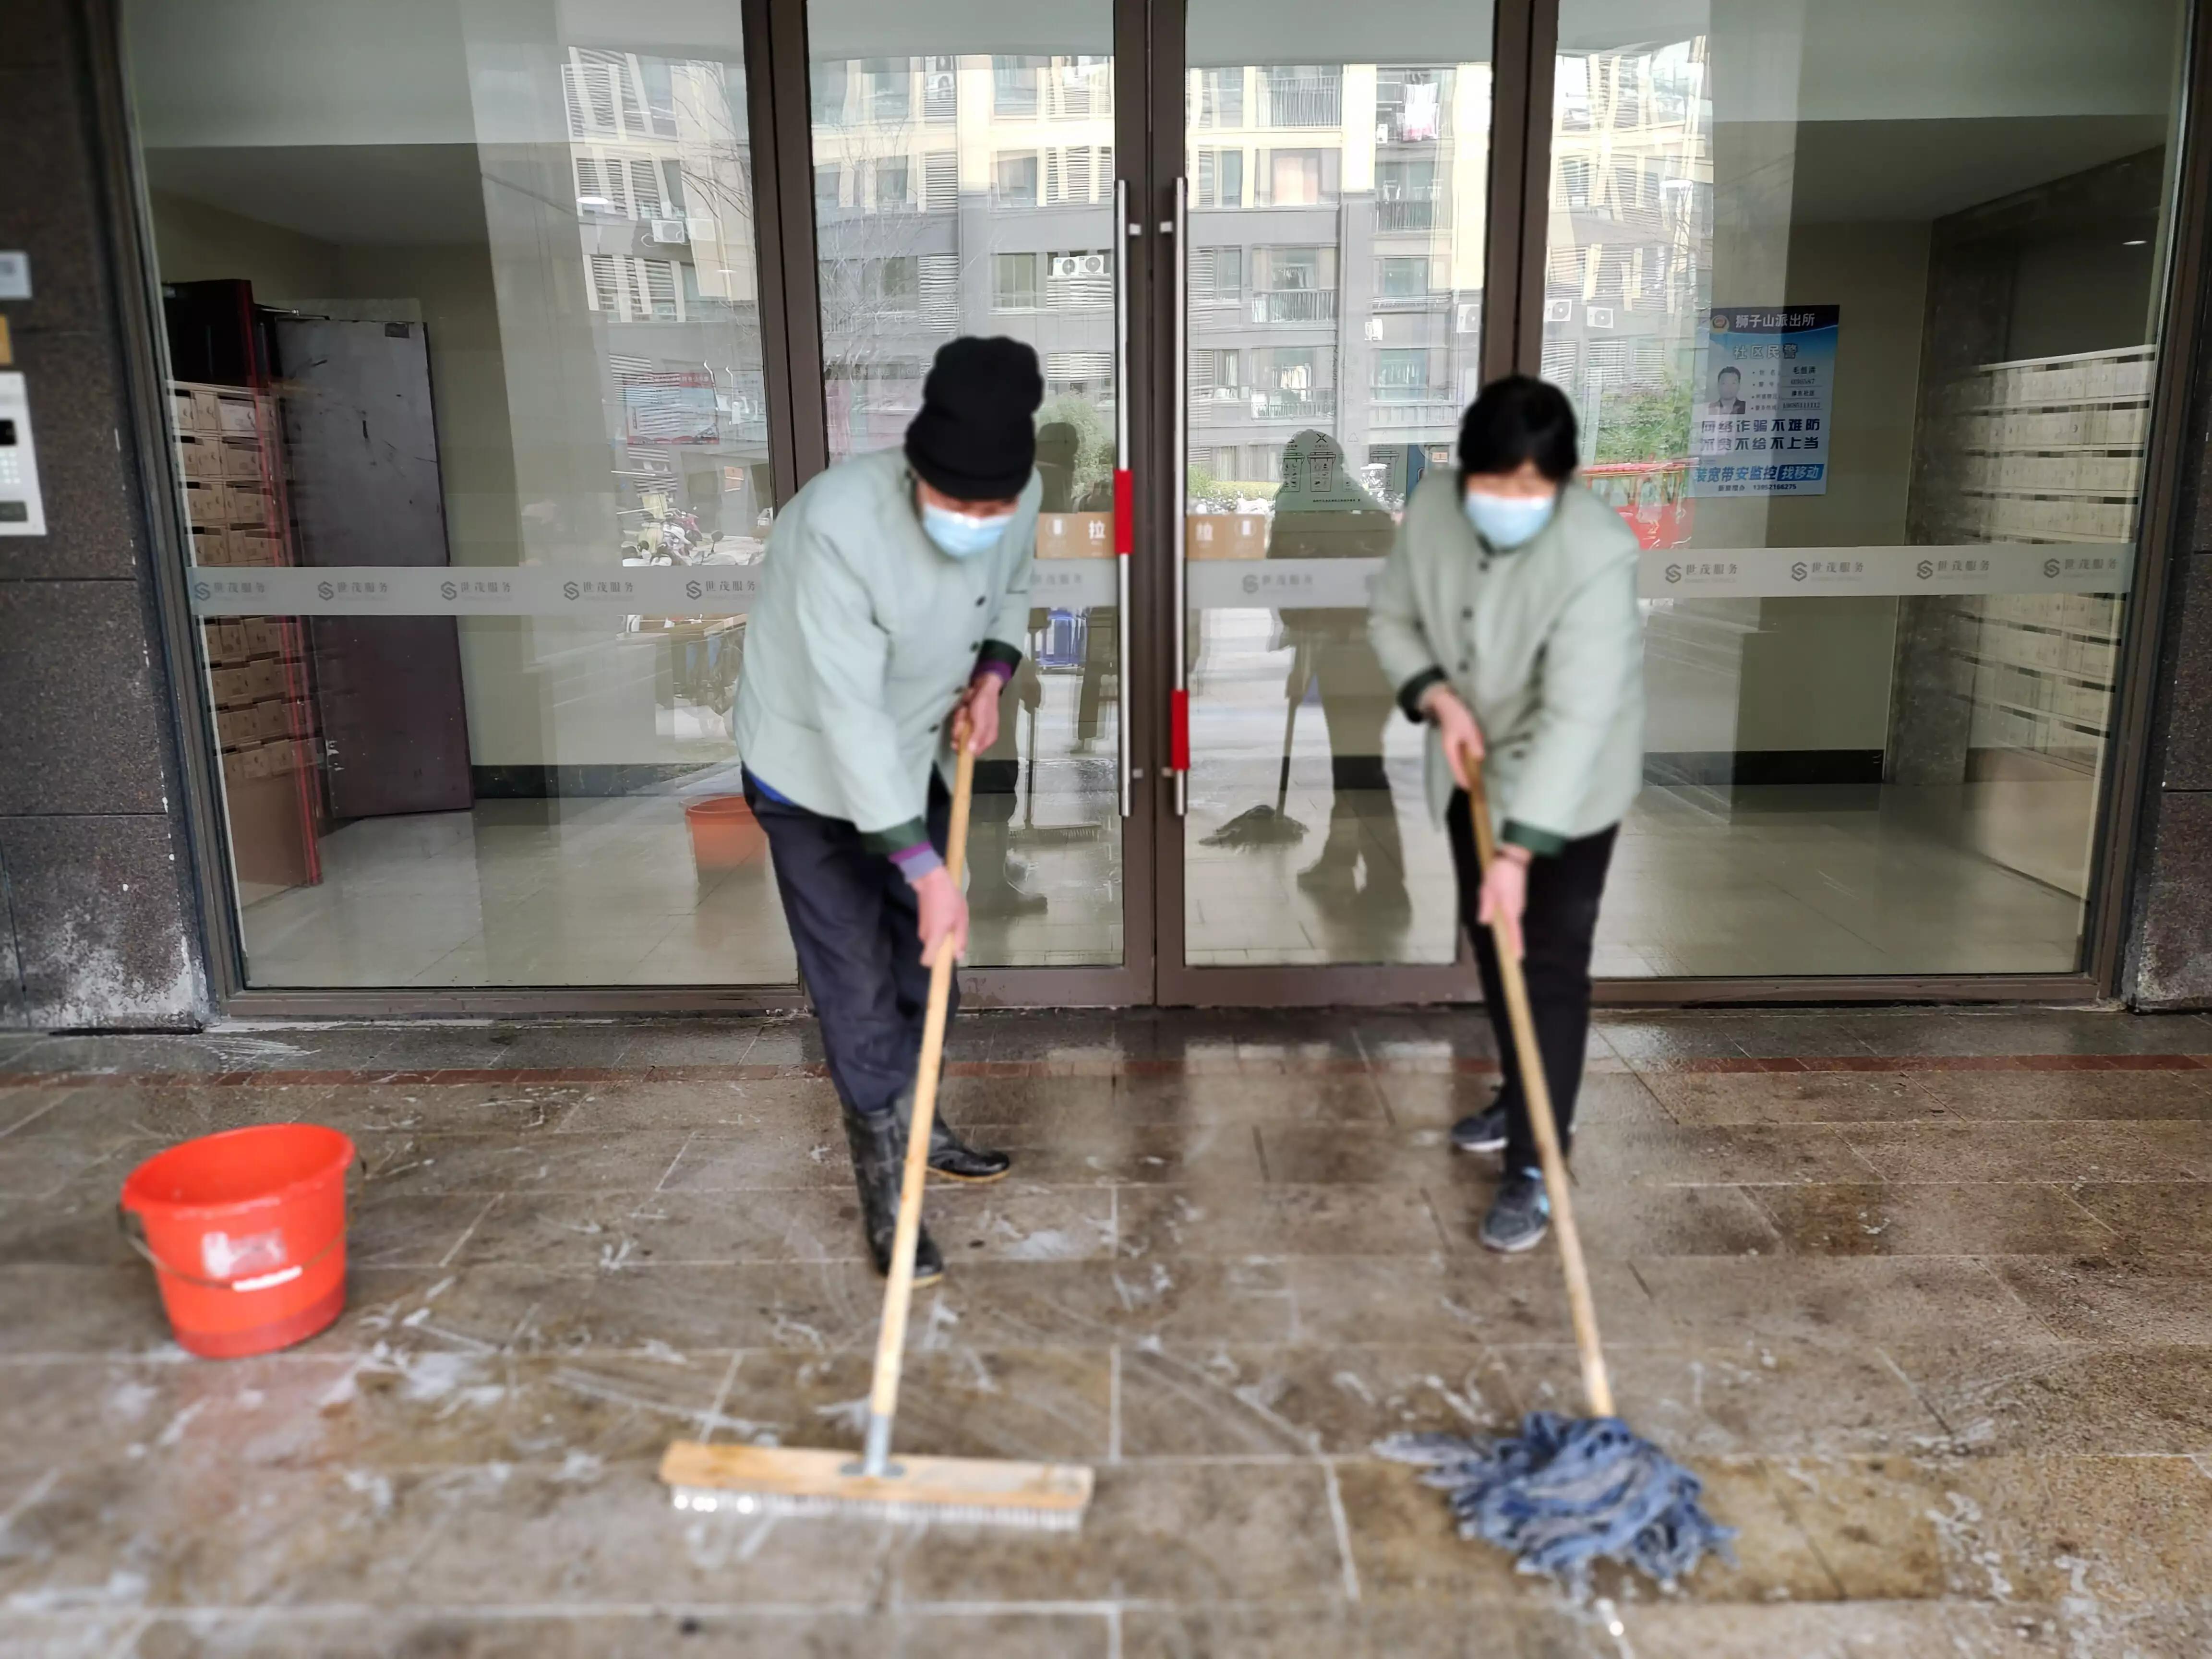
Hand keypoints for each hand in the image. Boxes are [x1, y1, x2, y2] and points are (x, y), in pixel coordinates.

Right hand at [914, 867, 969, 966]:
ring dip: (943, 935)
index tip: (947, 959)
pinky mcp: (921, 921)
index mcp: (934, 938)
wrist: (931, 879)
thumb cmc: (949, 899)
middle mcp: (924, 936)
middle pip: (934, 950)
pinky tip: (946, 914)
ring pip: (933, 940)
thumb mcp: (961, 920)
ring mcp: (921, 928)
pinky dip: (939, 928)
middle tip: (956, 931)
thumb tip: (958, 957)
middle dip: (944, 946)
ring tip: (952, 920)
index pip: (927, 961)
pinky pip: (931, 932)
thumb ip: (960, 940)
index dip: (936, 964)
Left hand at [953, 674, 1002, 754]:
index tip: (956, 742)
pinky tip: (964, 707)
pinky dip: (959, 714)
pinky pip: (957, 722)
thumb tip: (971, 752)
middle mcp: (979, 735)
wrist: (983, 685)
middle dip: (959, 729)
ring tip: (965, 709)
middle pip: (963, 742)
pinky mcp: (966, 720)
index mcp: (987, 738)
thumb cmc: (984, 704)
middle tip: (963, 719)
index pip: (974, 752)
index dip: (963, 749)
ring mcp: (972, 727)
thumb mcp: (981, 721)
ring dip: (959, 720)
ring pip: (958, 731)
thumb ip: (976, 737)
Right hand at [1421, 684, 1484, 789]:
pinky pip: (1461, 755)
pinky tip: (1473, 762)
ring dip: (1466, 770)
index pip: (1457, 769)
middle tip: (1474, 786)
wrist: (1445, 703)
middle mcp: (1449, 750)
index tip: (1469, 789)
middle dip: (1464, 777)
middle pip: (1457, 768)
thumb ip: (1474, 743)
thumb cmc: (1456, 715)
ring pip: (1459, 762)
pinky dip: (1467, 761)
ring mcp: (1451, 746)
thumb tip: (1479, 758)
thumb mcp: (1468, 729)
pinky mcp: (1455, 742)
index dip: (1463, 779)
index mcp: (1450, 749)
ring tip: (1474, 778)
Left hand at [1479, 845, 1530, 960]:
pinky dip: (1506, 915)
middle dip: (1510, 937)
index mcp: (1511, 910)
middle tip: (1508, 950)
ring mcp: (1519, 901)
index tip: (1518, 958)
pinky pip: (1511, 910)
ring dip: (1506, 924)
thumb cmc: (1500, 873)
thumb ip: (1486, 908)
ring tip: (1501, 934)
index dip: (1516, 945)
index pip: (1514, 932)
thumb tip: (1485, 922)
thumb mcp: (1487, 891)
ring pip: (1511, 918)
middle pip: (1513, 927)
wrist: (1513, 856)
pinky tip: (1498, 912)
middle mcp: (1518, 908)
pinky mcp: (1518, 895)